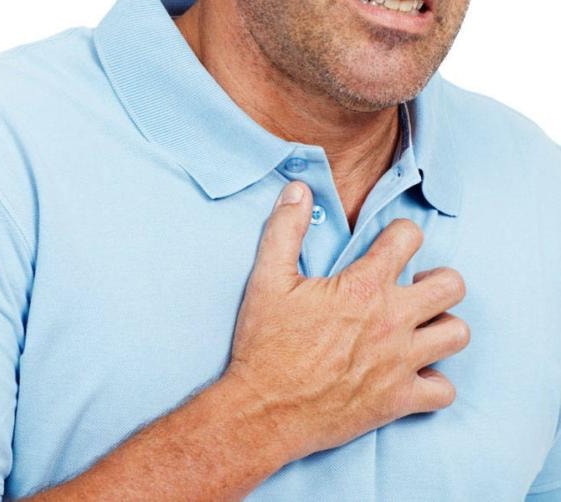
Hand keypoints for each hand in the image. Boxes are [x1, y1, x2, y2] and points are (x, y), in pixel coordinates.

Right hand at [225, 181, 468, 460]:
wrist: (263, 409)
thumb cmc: (265, 344)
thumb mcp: (267, 279)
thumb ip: (285, 229)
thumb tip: (298, 189)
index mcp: (363, 286)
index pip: (409, 237)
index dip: (400, 235)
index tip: (388, 246)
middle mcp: (392, 321)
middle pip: (451, 285)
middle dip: (436, 279)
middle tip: (411, 287)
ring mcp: (400, 363)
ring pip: (457, 334)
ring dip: (441, 326)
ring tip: (416, 327)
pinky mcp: (398, 400)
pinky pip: (444, 390)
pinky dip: (434, 381)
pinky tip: (412, 373)